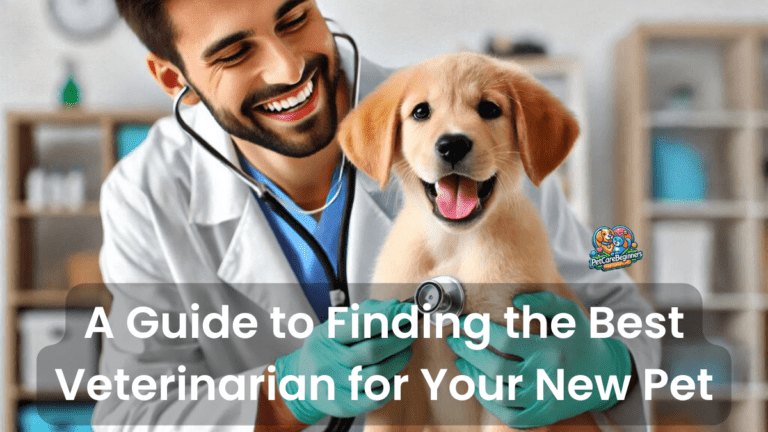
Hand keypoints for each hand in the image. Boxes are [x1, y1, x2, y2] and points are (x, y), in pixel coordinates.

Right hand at [274, 299, 414, 423]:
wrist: (302, 380)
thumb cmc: (327, 348)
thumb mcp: (338, 324)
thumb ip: (367, 312)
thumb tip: (396, 306)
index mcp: (326, 336)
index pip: (361, 325)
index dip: (389, 318)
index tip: (408, 312)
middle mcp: (327, 361)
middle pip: (373, 351)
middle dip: (399, 339)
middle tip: (411, 332)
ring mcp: (334, 386)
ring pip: (378, 374)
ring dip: (400, 360)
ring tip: (405, 351)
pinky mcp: (343, 405)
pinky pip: (377, 397)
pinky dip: (392, 384)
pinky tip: (394, 374)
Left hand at [447, 291, 631, 428]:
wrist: (605, 375)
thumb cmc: (581, 339)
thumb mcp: (570, 314)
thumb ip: (544, 301)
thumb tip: (515, 300)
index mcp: (551, 350)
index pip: (506, 340)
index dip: (480, 330)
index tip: (465, 321)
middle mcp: (547, 378)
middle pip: (496, 368)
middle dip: (469, 352)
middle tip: (453, 339)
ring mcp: (544, 400)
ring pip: (498, 394)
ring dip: (473, 376)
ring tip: (461, 360)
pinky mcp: (543, 416)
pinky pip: (509, 416)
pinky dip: (488, 402)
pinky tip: (476, 384)